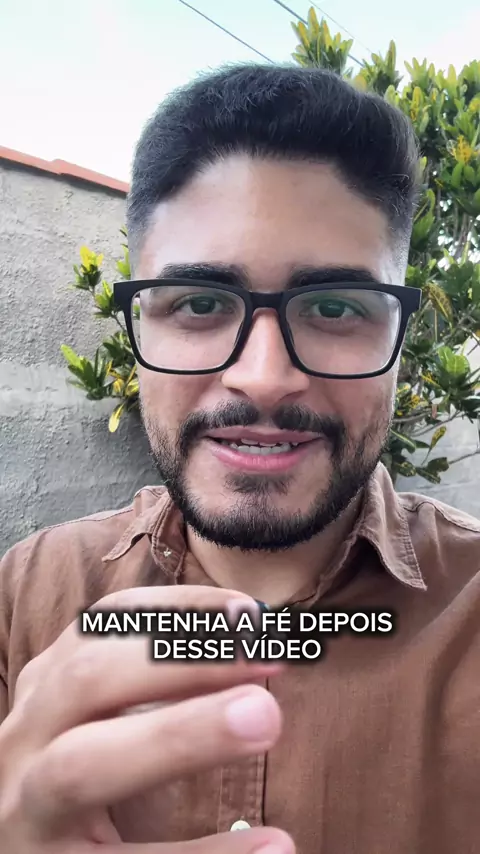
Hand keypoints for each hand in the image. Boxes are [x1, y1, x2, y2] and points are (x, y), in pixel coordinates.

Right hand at [0, 586, 294, 853]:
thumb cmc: (77, 788)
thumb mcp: (98, 723)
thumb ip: (157, 686)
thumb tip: (255, 642)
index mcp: (47, 691)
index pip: (106, 624)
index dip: (181, 609)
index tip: (252, 613)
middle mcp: (24, 740)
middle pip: (88, 680)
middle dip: (184, 660)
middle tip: (268, 660)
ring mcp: (25, 813)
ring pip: (81, 767)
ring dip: (180, 735)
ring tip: (266, 719)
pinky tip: (276, 843)